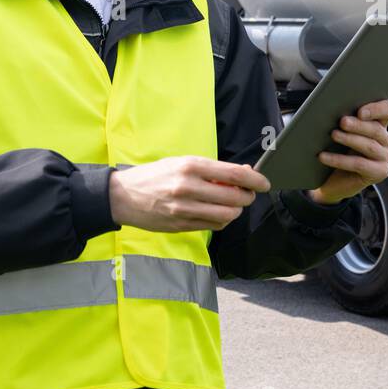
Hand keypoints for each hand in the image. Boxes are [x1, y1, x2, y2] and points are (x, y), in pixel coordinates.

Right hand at [109, 155, 270, 231]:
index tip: (264, 183)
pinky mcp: (180, 226)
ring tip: (232, 204)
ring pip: (226, 216)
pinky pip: (212, 226)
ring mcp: (184, 209)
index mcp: (190, 166)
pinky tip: (217, 213)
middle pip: (235, 198)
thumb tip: (244, 172)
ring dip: (236, 211)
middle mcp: (188, 188)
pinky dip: (221, 221)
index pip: (235, 174)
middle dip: (248, 197)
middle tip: (247, 194)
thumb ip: (213, 169)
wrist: (122, 196)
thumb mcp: (182, 162)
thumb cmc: (155, 175)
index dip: (255, 180)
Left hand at [305, 99, 387, 204]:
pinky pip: (360, 164)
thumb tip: (330, 110)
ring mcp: (385, 156)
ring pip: (370, 146)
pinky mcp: (380, 172)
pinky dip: (340, 160)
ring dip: (350, 139)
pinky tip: (324, 156)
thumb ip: (343, 119)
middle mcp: (386, 139)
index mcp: (379, 122)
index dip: (377, 108)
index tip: (360, 111)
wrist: (331, 179)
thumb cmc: (335, 149)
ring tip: (333, 135)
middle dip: (358, 125)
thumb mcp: (339, 130)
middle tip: (342, 121)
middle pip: (377, 129)